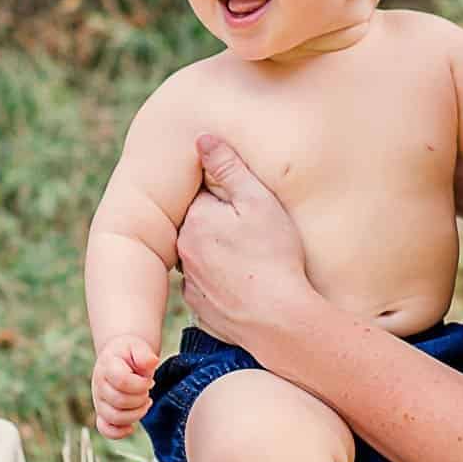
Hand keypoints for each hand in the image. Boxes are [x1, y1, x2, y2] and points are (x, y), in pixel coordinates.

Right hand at [91, 334, 159, 437]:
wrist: (120, 359)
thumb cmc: (130, 353)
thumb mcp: (138, 346)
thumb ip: (144, 353)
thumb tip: (152, 363)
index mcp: (107, 366)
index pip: (122, 381)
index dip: (140, 384)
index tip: (149, 380)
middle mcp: (99, 385)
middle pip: (119, 401)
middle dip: (140, 398)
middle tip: (148, 391)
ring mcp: (99, 400)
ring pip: (114, 417)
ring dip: (136, 414)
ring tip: (144, 403)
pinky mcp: (102, 413)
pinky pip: (105, 429)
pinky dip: (119, 432)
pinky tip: (132, 427)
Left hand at [176, 134, 309, 345]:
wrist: (279, 321)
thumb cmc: (274, 257)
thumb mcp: (259, 202)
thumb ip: (229, 168)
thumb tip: (202, 139)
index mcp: (195, 219)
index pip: (202, 192)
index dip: (227, 194)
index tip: (246, 204)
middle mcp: (183, 250)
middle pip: (198, 224)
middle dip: (219, 223)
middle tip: (253, 232)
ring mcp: (189, 282)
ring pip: (201, 255)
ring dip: (218, 253)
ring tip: (251, 259)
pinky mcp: (200, 308)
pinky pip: (208, 285)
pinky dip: (221, 282)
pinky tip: (245, 283)